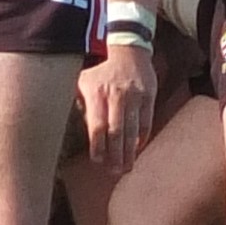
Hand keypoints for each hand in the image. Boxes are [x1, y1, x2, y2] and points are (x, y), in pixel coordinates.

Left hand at [78, 43, 156, 174]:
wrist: (129, 52)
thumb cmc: (102, 73)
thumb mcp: (84, 82)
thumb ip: (81, 105)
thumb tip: (76, 131)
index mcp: (97, 93)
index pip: (97, 126)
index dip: (98, 146)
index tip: (98, 161)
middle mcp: (116, 95)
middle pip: (116, 131)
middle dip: (115, 155)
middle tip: (114, 172)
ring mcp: (134, 96)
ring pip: (132, 130)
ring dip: (129, 152)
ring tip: (126, 167)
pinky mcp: (149, 96)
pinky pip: (146, 122)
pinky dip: (142, 138)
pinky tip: (137, 150)